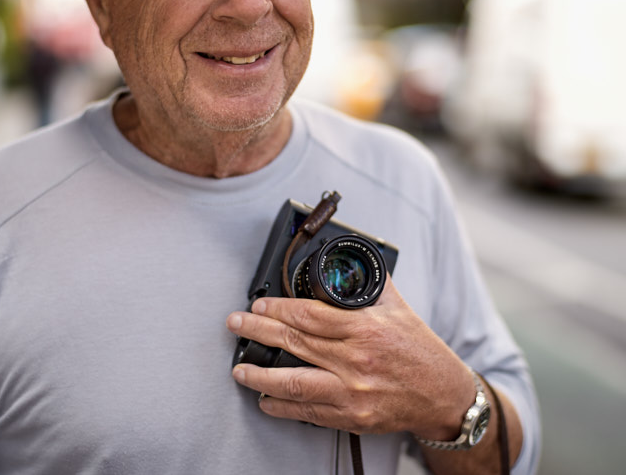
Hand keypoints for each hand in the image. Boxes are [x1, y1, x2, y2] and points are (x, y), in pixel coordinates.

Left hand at [226, 276, 473, 436]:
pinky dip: (282, 407)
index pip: (310, 316)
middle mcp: (355, 361)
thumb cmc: (419, 349)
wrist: (442, 393)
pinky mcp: (352, 416)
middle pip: (295, 343)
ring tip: (238, 369)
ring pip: (294, 382)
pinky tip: (264, 400)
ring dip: (260, 376)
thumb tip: (347, 262)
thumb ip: (368, 285)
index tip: (259, 304)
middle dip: (259, 331)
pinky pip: (308, 412)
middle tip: (236, 323)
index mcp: (364, 328)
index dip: (278, 308)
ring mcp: (351, 392)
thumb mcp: (397, 307)